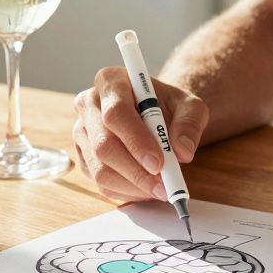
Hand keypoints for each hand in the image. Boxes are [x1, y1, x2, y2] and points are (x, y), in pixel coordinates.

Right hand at [73, 67, 207, 201]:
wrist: (157, 114)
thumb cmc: (170, 106)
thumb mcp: (190, 106)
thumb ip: (190, 123)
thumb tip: (183, 151)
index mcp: (111, 81)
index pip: (116, 113)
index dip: (136, 141)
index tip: (159, 163)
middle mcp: (89, 104)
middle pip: (104, 145)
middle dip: (136, 171)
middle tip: (164, 186)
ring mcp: (82, 132)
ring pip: (100, 169)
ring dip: (133, 185)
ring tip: (160, 189)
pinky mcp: (83, 156)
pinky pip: (100, 182)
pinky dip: (126, 191)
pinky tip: (147, 188)